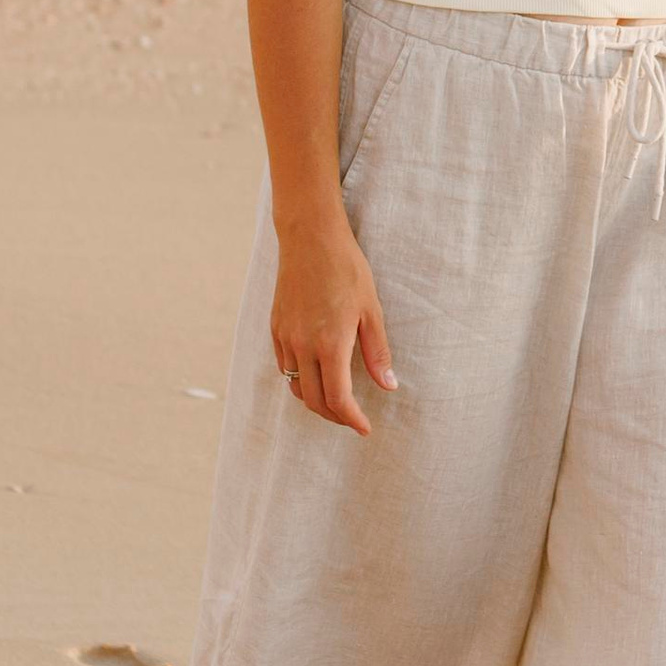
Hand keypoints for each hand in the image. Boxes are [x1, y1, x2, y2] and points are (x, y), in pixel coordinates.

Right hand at [269, 217, 397, 433]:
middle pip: (314, 400)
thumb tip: (389, 386)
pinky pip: (285, 368)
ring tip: (336, 402)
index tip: (365, 428)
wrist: (309, 238)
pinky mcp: (276, 328)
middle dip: (335, 416)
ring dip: (316, 401)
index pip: (338, 399)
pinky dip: (300, 381)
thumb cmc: (346, 269)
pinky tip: (316, 376)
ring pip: (296, 387)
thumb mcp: (371, 310)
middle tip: (353, 419)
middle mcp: (302, 346)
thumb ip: (377, 352)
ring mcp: (285, 338)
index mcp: (330, 344)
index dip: (352, 419)